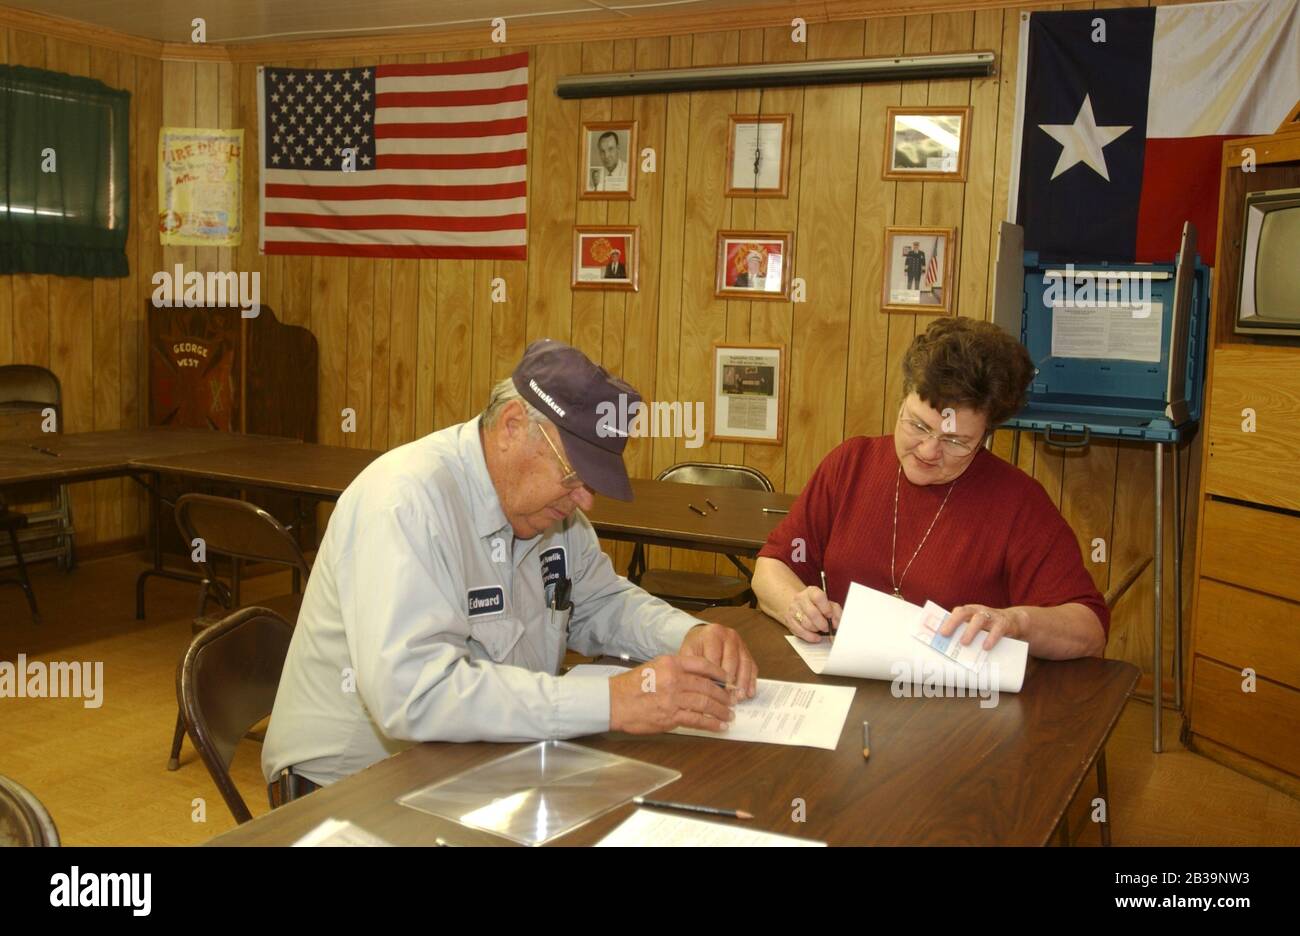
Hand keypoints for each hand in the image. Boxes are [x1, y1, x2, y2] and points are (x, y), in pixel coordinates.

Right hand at [608, 655, 735, 733]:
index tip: (728, 679)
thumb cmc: (632, 685)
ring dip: (721, 710)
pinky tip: (719, 726)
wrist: (614, 702)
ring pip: (705, 703)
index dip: (719, 672)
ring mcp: (673, 698)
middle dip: (724, 695)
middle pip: (708, 686)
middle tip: (732, 700)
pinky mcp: (671, 716)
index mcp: (671, 663)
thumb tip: (699, 679)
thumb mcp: (654, 666)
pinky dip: (711, 724)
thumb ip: (676, 669)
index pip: (703, 664)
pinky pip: (697, 720)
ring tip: (729, 715)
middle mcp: (674, 679)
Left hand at [679, 622, 757, 698]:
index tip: (712, 693)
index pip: (714, 657)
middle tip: (727, 698)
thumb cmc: (694, 648)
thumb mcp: (688, 654)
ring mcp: (740, 642)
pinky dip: (751, 681)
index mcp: (712, 633)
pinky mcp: (747, 651)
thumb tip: (700, 688)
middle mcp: (728, 635)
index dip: (714, 676)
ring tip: (738, 698)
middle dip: (729, 681)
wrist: (702, 637)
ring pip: (744, 663)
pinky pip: (752, 666)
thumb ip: (693, 668)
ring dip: (742, 683)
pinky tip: (749, 693)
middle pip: (731, 660)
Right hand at [783, 586, 841, 642]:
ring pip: (806, 624)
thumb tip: (837, 623)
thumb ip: (836, 612)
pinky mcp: (789, 621)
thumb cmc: (817, 605)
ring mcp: (793, 609)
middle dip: (822, 624)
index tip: (830, 616)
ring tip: (820, 629)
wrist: (799, 605)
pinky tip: (816, 636)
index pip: (818, 597)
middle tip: (827, 627)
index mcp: (812, 591)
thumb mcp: (828, 603)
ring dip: (816, 629)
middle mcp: (800, 598)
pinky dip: (810, 637)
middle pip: (812, 613)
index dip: (826, 608)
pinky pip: (800, 632)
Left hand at [943, 604, 1025, 650]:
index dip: (945, 620)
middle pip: (964, 612)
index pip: (955, 612)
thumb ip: (964, 635)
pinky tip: (986, 647)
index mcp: (969, 612)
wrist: (1014, 622)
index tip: (936, 631)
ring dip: (970, 630)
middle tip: (944, 634)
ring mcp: (991, 616)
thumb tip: (948, 653)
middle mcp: (978, 611)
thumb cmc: (988, 628)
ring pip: (979, 619)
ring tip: (964, 643)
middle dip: (953, 622)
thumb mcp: (976, 628)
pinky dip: (991, 638)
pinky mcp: (1004, 623)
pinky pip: (997, 629)